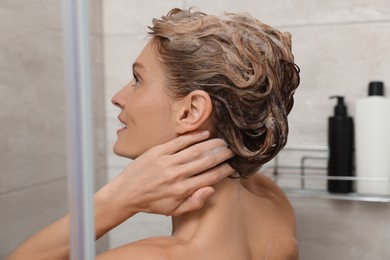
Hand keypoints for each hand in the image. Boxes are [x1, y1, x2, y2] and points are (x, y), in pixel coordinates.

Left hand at [99, 130, 234, 218]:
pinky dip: (193, 136)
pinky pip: (179, 142)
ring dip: (211, 144)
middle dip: (222, 155)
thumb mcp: (174, 210)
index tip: (232, 166)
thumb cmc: (152, 203)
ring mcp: (167, 161)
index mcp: (182, 190)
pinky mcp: (158, 151)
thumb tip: (211, 189)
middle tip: (232, 150)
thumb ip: (194, 202)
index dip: (224, 170)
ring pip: (195, 150)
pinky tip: (205, 134)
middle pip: (205, 161)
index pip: (210, 177)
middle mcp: (176, 174)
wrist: (125, 193)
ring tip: (222, 141)